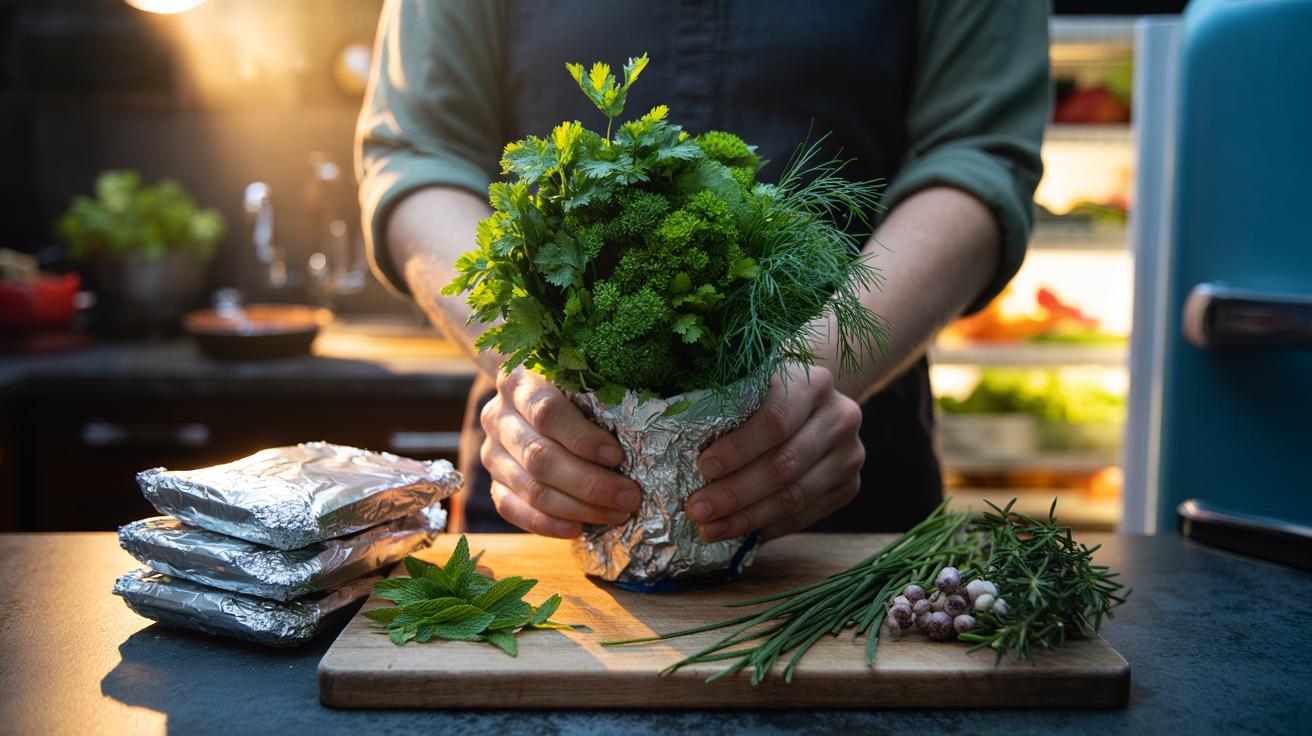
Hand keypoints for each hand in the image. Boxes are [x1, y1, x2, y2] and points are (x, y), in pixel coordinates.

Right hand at [480, 367, 642, 537]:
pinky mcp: (494, 480)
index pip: (547, 413)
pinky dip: (547, 523)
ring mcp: (491, 450)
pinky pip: (512, 509)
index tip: (617, 456)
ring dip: (577, 508)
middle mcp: (498, 416)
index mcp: (520, 380)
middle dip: (590, 483)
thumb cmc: (570, 384)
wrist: (529, 391)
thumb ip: (602, 393)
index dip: (582, 439)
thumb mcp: (582, 375)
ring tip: (616, 513)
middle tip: (629, 497)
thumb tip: (646, 427)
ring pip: (531, 488)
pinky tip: (579, 527)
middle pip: (540, 458)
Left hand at [685, 365, 864, 541]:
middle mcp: (840, 416)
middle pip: (784, 465)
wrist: (813, 401)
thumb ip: (722, 402)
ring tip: (709, 529)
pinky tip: (739, 532)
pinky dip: (769, 526)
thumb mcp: (749, 382)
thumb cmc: (765, 391)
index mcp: (812, 382)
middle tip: (697, 510)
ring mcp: (850, 454)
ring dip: (747, 518)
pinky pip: (806, 515)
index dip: (738, 448)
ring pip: (795, 496)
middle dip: (735, 492)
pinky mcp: (850, 485)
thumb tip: (671, 442)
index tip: (702, 467)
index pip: (775, 420)